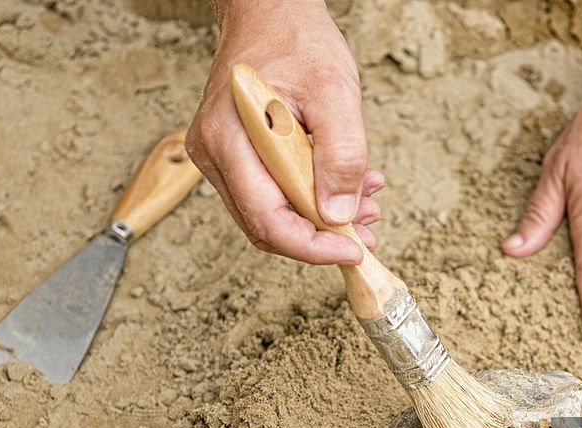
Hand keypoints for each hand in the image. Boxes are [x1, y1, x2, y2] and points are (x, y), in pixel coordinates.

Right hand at [187, 0, 382, 263]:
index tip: (352, 250)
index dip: (311, 246)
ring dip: (321, 219)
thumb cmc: (298, 42)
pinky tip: (347, 188)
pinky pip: (273, 194)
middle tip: (366, 233)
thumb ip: (341, 154)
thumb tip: (339, 215)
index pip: (266, 218)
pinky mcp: (236, 158)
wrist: (272, 14)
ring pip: (272, 213)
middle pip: (266, 224)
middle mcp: (215, 155)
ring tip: (366, 203)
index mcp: (229, 139)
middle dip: (320, 237)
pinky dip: (313, 199)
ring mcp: (221, 158)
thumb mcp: (335, 92)